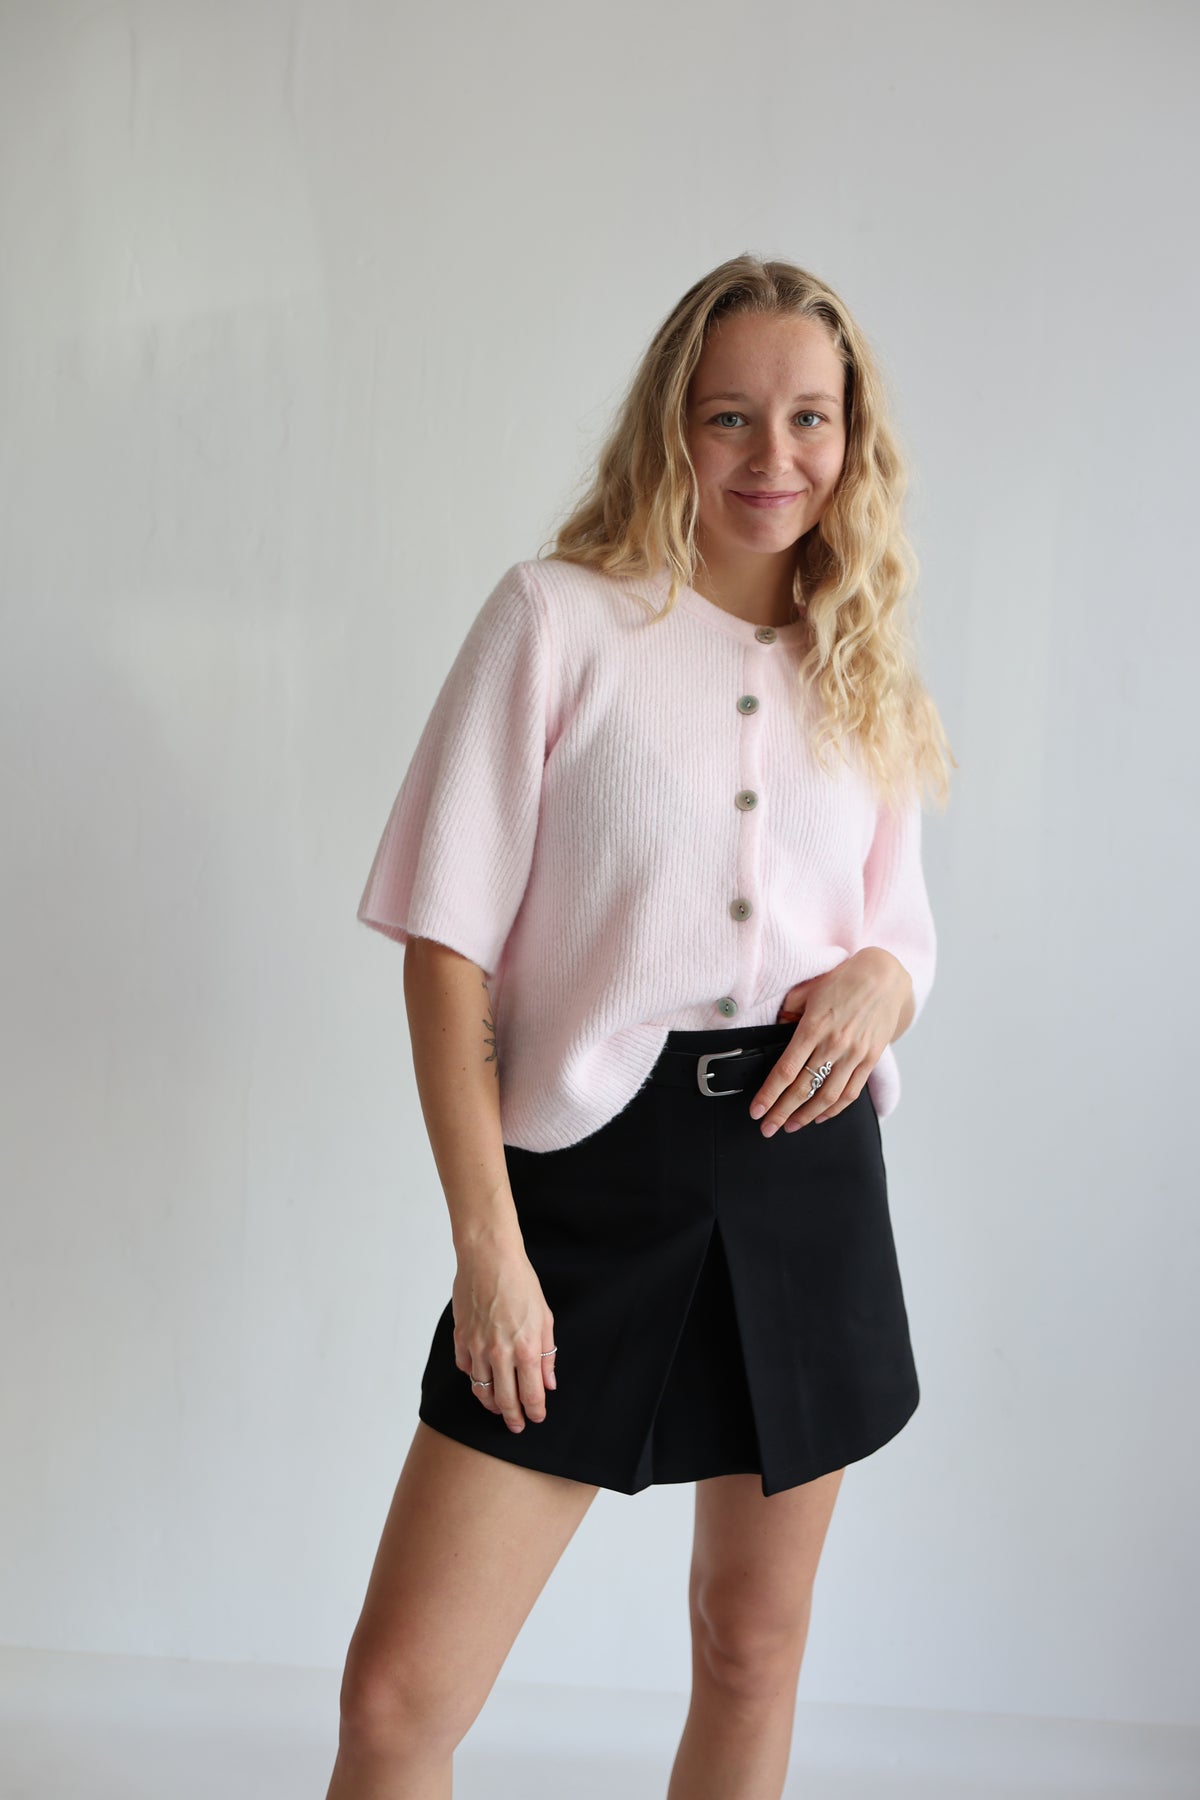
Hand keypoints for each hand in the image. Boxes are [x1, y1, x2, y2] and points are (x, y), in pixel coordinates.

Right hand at [451, 1243, 556, 1432]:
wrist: (488, 1258)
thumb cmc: (520, 1282)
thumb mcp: (544, 1317)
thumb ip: (547, 1353)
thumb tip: (549, 1383)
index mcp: (526, 1348)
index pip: (531, 1395)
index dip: (534, 1412)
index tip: (536, 1419)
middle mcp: (500, 1353)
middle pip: (505, 1401)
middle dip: (512, 1418)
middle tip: (516, 1426)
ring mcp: (477, 1347)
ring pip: (481, 1390)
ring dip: (491, 1404)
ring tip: (499, 1408)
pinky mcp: (460, 1338)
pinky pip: (466, 1370)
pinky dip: (475, 1378)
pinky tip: (482, 1379)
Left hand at [755, 949, 912, 1135]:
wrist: (885, 976)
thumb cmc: (843, 979)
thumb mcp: (808, 989)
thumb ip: (789, 1011)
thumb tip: (776, 1028)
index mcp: (813, 1027)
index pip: (786, 1071)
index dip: (769, 1095)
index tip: (757, 1111)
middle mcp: (834, 1044)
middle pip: (803, 1089)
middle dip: (781, 1112)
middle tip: (767, 1128)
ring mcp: (855, 1054)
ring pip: (827, 1097)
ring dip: (807, 1116)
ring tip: (790, 1126)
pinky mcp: (870, 1059)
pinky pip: (851, 1092)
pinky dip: (835, 1109)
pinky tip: (820, 1116)